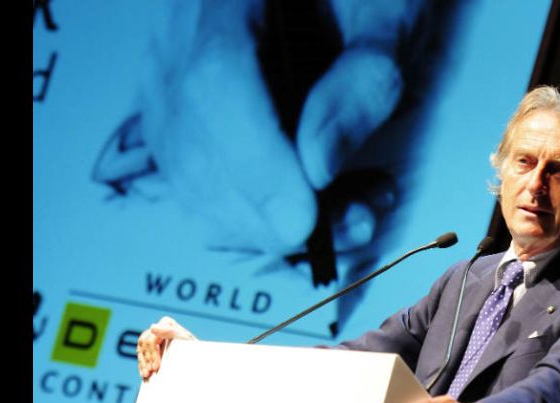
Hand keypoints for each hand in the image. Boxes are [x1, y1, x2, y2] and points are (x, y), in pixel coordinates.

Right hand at [133, 0, 422, 255]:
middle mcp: (180, 40)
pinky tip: (318, 209)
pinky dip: (258, 217)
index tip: (304, 219)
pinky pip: (202, 186)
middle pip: (196, 148)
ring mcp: (171, 84)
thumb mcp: (387, 18)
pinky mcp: (183, 120)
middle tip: (351, 223)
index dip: (257, 166)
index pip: (217, 85)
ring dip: (271, 224)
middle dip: (270, 213)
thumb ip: (363, 81)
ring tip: (353, 213)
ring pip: (193, 181)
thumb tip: (318, 167)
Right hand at [137, 316, 195, 379]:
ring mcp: (154, 336)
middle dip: (147, 360)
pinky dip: (143, 365)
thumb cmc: (194, 348)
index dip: (152, 354)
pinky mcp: (152, 346)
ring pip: (141, 349)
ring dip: (143, 363)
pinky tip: (145, 374)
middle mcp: (159, 328)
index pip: (152, 339)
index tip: (156, 367)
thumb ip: (170, 332)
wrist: (199, 357)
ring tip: (147, 375)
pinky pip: (142, 354)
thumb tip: (153, 327)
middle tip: (152, 372)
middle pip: (144, 343)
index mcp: (166, 323)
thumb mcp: (185, 340)